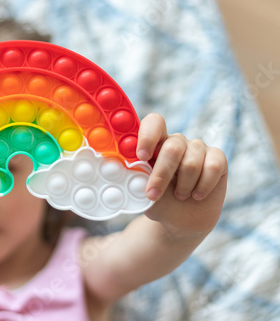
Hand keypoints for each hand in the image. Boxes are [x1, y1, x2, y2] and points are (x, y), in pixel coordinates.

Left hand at [136, 113, 227, 235]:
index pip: (154, 124)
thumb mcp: (141, 193)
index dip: (148, 136)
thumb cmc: (158, 202)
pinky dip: (202, 187)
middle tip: (153, 194)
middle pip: (172, 147)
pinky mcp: (217, 158)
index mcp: (154, 144)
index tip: (142, 156)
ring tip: (179, 196)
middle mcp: (176, 142)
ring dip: (183, 186)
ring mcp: (197, 148)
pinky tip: (197, 195)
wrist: (181, 220)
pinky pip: (212, 167)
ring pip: (191, 162)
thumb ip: (135, 178)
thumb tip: (125, 168)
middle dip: (162, 174)